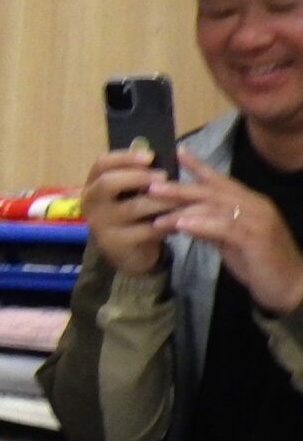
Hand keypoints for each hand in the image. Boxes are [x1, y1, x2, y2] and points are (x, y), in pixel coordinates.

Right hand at [81, 149, 175, 276]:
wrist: (127, 252)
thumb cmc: (131, 214)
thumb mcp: (130, 193)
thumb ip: (140, 174)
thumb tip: (170, 152)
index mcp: (93, 185)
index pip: (102, 164)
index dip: (125, 157)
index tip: (150, 156)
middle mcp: (92, 203)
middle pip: (109, 183)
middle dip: (139, 176)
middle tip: (164, 177)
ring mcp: (102, 224)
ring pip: (134, 207)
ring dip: (161, 200)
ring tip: (182, 198)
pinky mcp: (117, 243)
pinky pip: (147, 229)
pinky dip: (168, 223)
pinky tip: (182, 219)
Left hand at [149, 152, 302, 313]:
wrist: (291, 286)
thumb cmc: (259, 263)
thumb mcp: (229, 242)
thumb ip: (209, 228)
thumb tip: (183, 219)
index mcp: (250, 202)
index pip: (221, 180)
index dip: (199, 167)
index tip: (177, 153)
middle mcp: (255, 205)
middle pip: (213, 191)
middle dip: (181, 187)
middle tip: (152, 186)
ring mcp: (258, 220)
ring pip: (216, 207)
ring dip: (184, 209)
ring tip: (157, 211)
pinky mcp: (257, 239)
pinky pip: (225, 227)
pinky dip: (202, 225)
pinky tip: (181, 227)